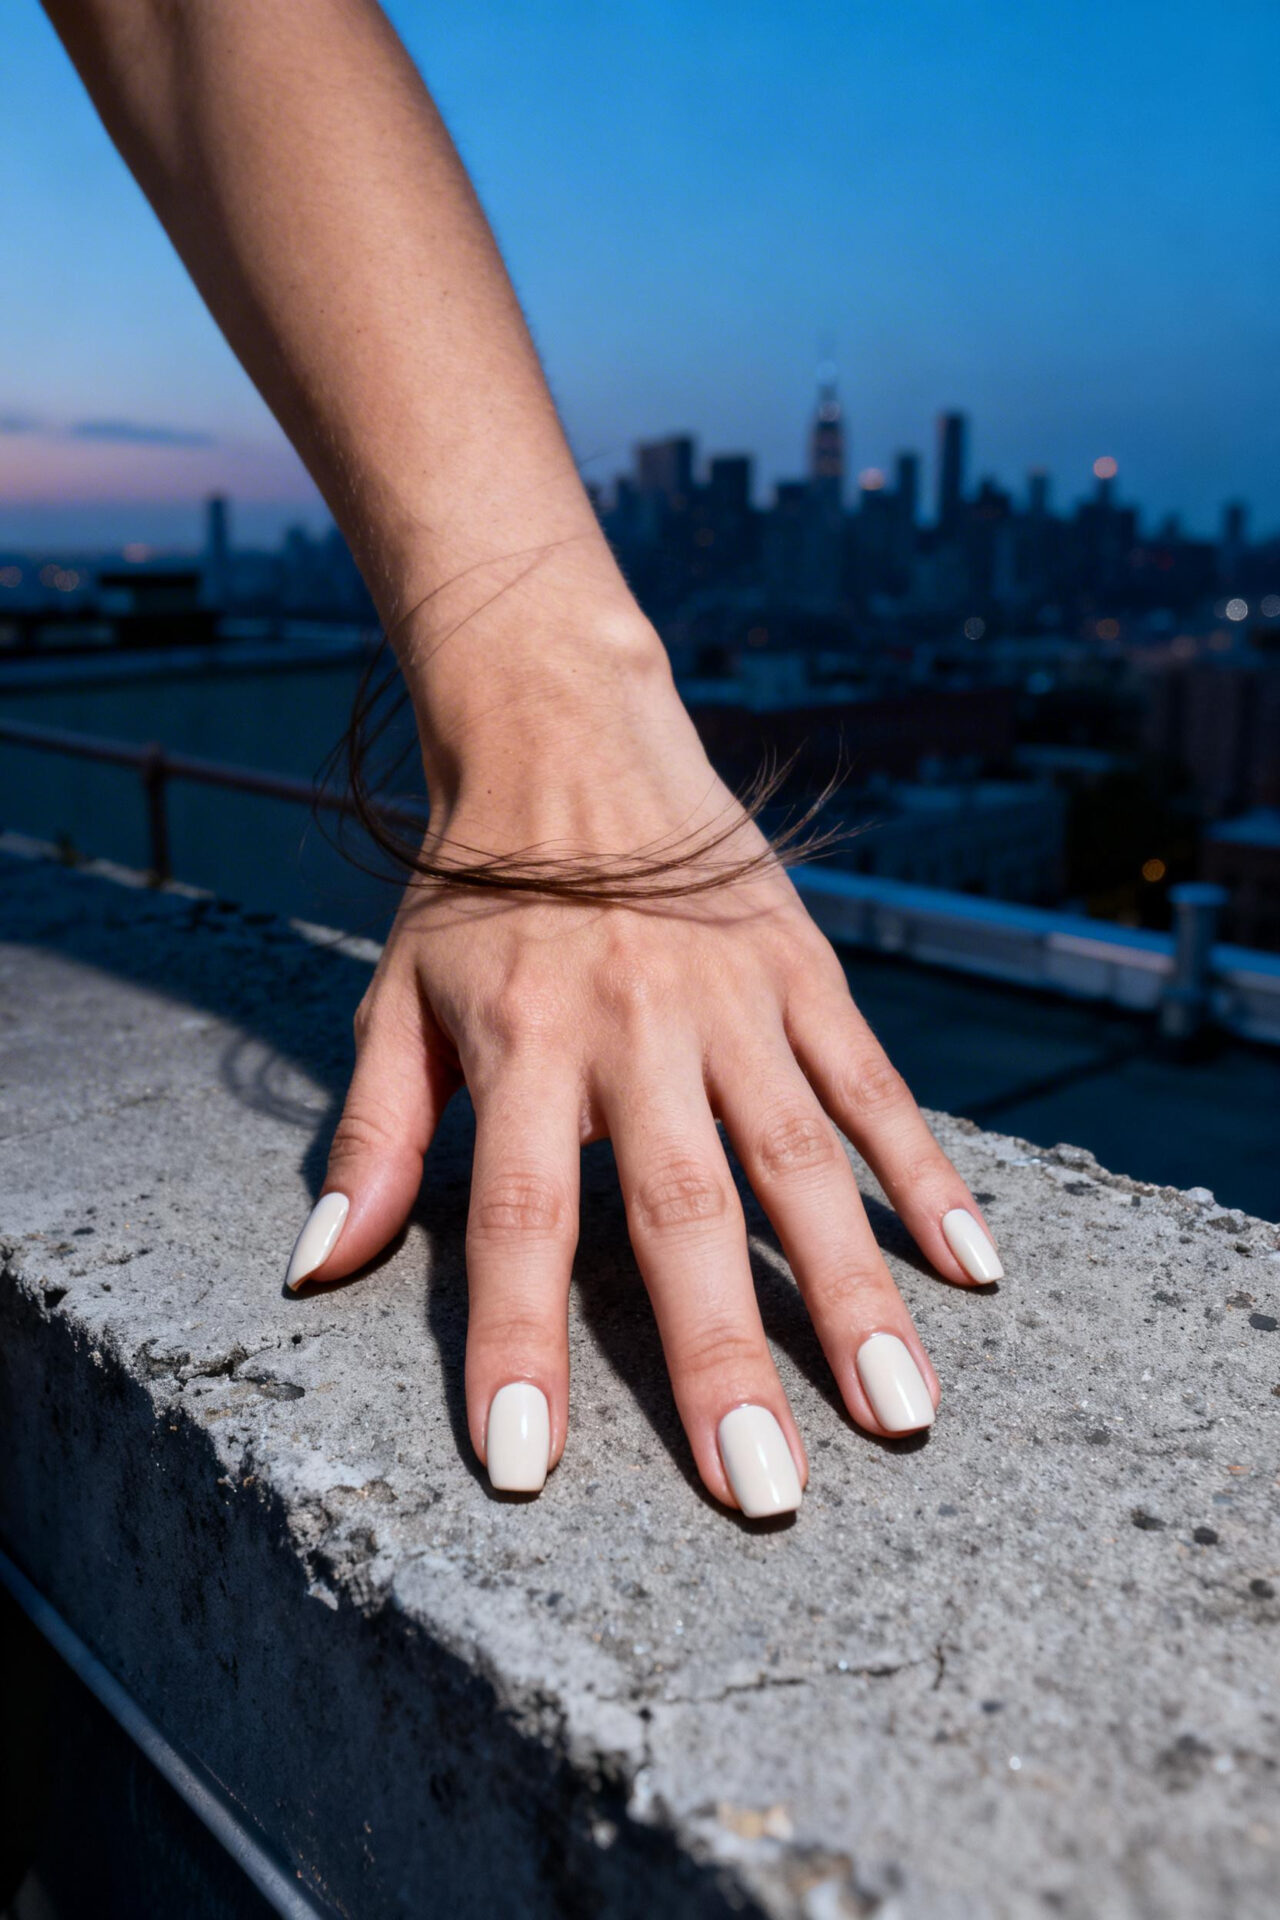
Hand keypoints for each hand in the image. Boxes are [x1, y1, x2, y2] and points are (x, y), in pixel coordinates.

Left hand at [283, 598, 1002, 1517]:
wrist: (568, 729)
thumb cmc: (474, 887)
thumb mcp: (394, 998)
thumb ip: (373, 1137)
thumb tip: (320, 1269)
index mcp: (522, 1042)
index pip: (520, 1219)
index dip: (520, 1345)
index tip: (529, 1468)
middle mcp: (635, 1027)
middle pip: (685, 1211)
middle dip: (721, 1360)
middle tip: (766, 1496)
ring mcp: (734, 999)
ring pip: (802, 1160)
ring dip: (851, 1288)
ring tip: (899, 1413)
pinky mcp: (804, 969)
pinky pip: (873, 1083)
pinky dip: (924, 1172)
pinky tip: (974, 1268)